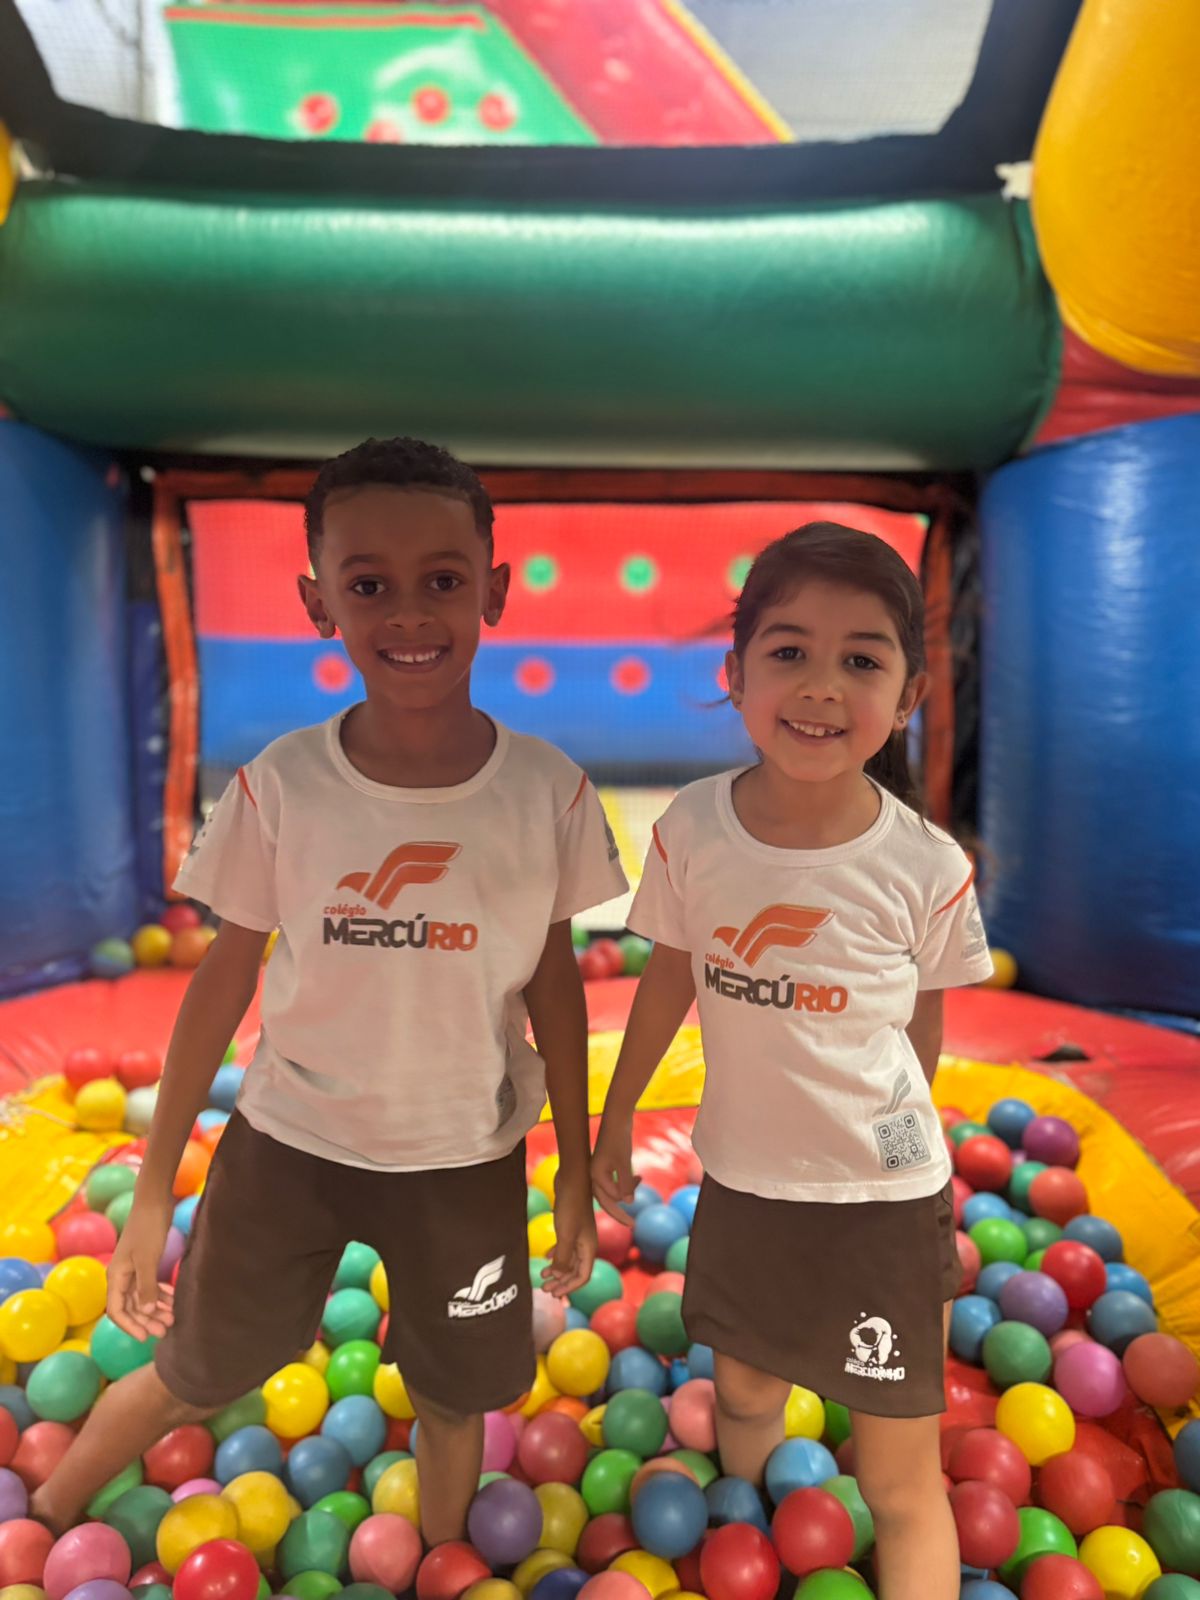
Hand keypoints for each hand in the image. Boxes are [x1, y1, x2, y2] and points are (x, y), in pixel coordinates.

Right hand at [106, 1195, 176, 1339]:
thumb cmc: (148, 1228)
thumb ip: (146, 1287)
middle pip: (130, 1307)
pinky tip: (172, 1303)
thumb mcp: (147, 1259)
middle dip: (146, 1321)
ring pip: (141, 1298)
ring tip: (172, 1319)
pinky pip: (150, 1287)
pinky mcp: (145, 1263)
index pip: (117, 1311)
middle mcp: (121, 1276)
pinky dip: (160, 1296)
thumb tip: (146, 1312)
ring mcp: (133, 1270)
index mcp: (116, 1277)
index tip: (145, 1337)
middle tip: (165, 1331)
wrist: (155, 1201)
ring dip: (155, 1310)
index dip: (130, 1326)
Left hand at [541, 1178, 597, 1299]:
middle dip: (561, 1282)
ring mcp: (578, 1235)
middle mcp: (586, 1244)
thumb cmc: (571, 1206)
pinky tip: (546, 1258)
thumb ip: (563, 1257)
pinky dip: (556, 1255)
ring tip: (543, 1277)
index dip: (569, 1287)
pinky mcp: (570, 1226)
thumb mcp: (566, 1234)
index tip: (554, 1293)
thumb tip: (559, 1277)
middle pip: (575, 1271)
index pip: (582, 1276)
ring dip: (557, 1271)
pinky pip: (564, 1247)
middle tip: (545, 1290)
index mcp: (589, 1248)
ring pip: (569, 1260)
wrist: (572, 1179)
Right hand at [591, 1118, 636, 1224]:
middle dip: (619, 1212)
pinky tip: (638, 1177)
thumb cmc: (619, 1139)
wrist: (617, 1118)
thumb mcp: (624, 1162)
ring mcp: (598, 1170)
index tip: (634, 1212)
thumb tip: (628, 1203)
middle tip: (633, 1225)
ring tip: (640, 1183)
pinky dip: (625, 1182)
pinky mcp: (605, 1165)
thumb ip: (626, 1183)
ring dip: (625, 1192)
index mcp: (595, 1175)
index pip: (609, 1199)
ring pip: (611, 1191)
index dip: (623, 1204)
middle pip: (606, 1200)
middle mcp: (593, 1174)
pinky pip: (614, 1181)